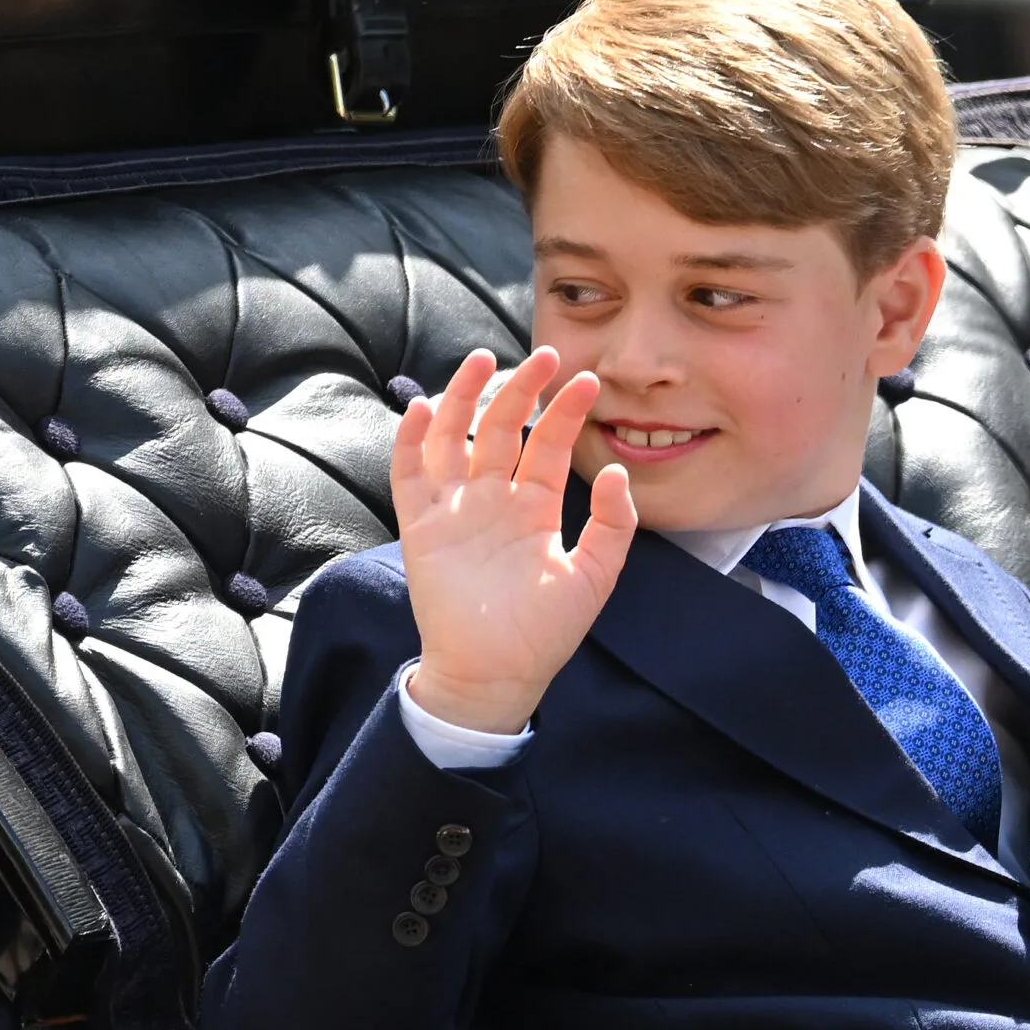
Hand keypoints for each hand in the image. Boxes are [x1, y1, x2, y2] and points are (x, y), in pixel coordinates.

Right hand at [394, 349, 636, 734]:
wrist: (497, 673)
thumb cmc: (546, 632)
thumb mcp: (594, 576)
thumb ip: (613, 526)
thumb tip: (618, 473)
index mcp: (535, 508)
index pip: (549, 445)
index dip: (566, 412)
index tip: (587, 380)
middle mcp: (494, 499)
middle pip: (502, 429)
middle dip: (521, 390)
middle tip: (544, 355)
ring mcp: (456, 509)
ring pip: (455, 438)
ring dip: (464, 398)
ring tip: (481, 361)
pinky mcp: (421, 526)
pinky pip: (411, 474)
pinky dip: (414, 440)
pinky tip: (427, 409)